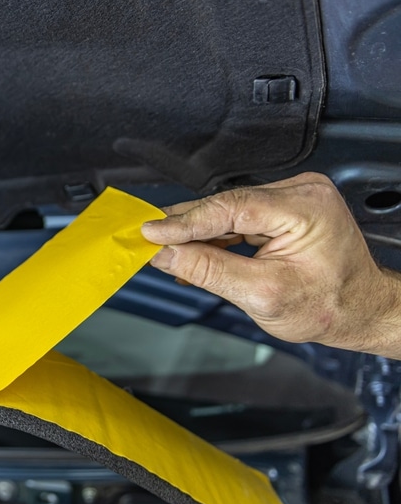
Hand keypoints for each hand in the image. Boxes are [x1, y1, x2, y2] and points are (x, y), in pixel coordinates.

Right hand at [140, 172, 400, 357]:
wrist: (360, 311)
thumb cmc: (329, 306)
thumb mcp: (262, 294)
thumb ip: (209, 270)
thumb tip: (165, 254)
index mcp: (304, 206)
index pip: (229, 207)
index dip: (183, 222)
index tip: (148, 233)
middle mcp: (300, 192)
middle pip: (224, 205)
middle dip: (184, 226)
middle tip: (144, 238)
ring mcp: (292, 198)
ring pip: (226, 212)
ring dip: (195, 234)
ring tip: (164, 253)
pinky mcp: (282, 209)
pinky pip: (236, 219)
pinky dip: (212, 238)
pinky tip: (191, 254)